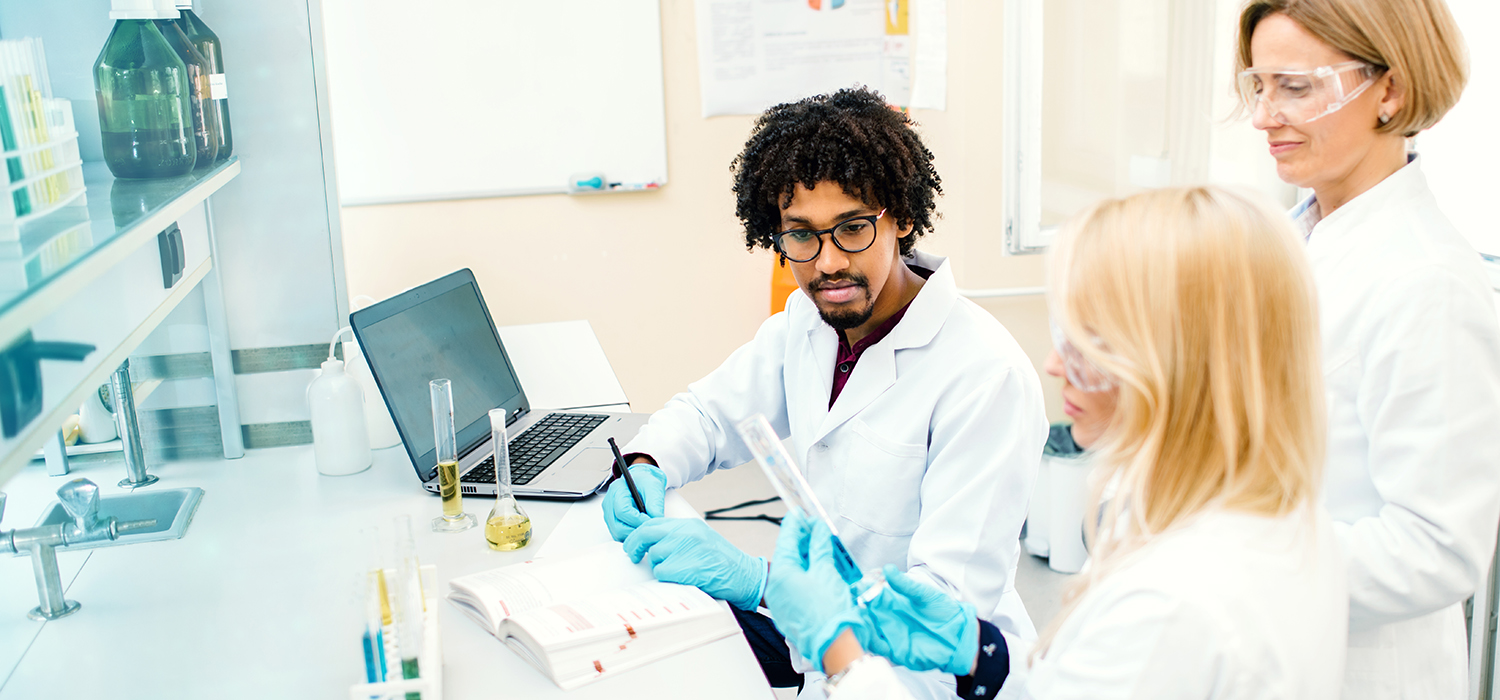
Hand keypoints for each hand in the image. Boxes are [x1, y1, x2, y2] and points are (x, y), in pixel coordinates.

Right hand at [601, 463, 667, 541]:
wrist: (642, 483)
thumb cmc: (646, 483)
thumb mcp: (654, 487)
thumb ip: (655, 503)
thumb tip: (657, 519)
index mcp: (617, 490)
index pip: (622, 511)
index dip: (638, 520)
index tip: (650, 520)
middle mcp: (608, 503)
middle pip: (617, 527)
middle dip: (636, 531)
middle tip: (649, 527)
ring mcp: (608, 514)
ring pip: (618, 534)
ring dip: (633, 534)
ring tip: (645, 527)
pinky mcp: (612, 523)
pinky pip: (619, 535)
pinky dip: (631, 535)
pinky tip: (640, 527)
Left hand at [622, 517, 766, 610]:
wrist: (745, 575)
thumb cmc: (724, 562)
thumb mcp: (701, 539)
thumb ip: (679, 537)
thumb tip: (653, 543)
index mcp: (689, 525)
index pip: (652, 523)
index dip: (638, 534)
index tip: (633, 544)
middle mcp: (685, 533)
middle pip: (646, 534)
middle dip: (634, 546)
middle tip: (633, 556)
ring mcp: (685, 549)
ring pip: (654, 557)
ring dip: (660, 567)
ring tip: (678, 571)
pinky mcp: (685, 567)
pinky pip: (661, 573)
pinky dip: (667, 579)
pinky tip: (683, 579)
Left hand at [765, 509, 868, 672]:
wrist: (835, 646)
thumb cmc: (830, 613)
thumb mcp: (826, 571)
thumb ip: (819, 547)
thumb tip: (817, 530)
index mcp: (781, 574)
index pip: (787, 540)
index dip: (795, 524)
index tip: (799, 512)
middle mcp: (777, 588)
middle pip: (789, 555)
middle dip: (802, 540)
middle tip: (814, 527)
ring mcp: (782, 601)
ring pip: (793, 571)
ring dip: (806, 557)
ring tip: (819, 545)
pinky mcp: (791, 612)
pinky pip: (796, 586)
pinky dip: (806, 574)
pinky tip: (818, 568)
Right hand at [861, 565, 979, 675]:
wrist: (958, 635)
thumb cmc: (943, 612)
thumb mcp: (924, 595)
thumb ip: (906, 585)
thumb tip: (888, 569)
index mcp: (893, 601)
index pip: (871, 593)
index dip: (862, 589)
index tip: (857, 585)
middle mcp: (888, 617)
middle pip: (865, 611)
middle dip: (856, 606)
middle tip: (854, 601)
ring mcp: (889, 633)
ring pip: (867, 628)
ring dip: (859, 623)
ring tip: (857, 616)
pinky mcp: (894, 650)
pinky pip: (877, 646)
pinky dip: (869, 641)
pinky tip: (866, 633)